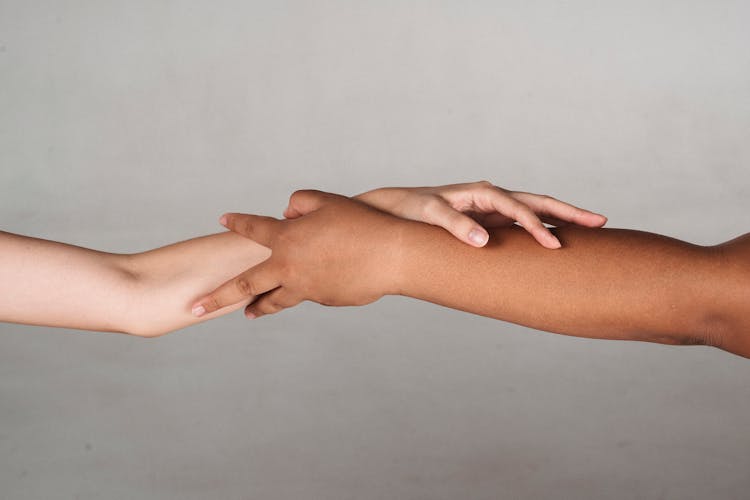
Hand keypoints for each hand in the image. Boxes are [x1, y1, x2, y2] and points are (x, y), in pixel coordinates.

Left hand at [191, 190, 407, 318]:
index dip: (238, 222)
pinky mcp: (324, 300)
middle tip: (195, 307)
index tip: (223, 219)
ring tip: (247, 313)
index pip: (254, 229)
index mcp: (287, 239)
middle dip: (217, 296)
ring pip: (274, 301)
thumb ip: (300, 203)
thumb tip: (286, 214)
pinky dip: (309, 289)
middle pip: (246, 285)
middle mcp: (289, 268)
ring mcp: (306, 289)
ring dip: (258, 307)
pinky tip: (322, 282)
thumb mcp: (328, 202)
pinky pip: (310, 294)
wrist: (392, 257)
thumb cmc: (362, 223)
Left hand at [353, 181, 606, 247]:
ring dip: (561, 220)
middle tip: (602, 221)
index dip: (537, 226)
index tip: (554, 246)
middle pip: (538, 202)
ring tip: (593, 228)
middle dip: (569, 212)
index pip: (518, 207)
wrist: (397, 211)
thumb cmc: (411, 210)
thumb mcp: (428, 215)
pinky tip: (558, 241)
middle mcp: (492, 198)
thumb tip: (483, 240)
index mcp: (481, 192)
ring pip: (535, 212)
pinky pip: (522, 226)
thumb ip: (454, 224)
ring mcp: (493, 211)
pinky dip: (543, 230)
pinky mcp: (490, 223)